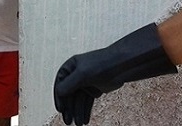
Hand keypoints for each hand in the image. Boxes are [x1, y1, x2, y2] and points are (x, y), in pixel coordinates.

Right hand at [53, 24, 176, 124]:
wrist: (122, 65)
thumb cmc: (103, 63)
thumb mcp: (82, 73)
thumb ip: (69, 83)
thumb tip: (59, 93)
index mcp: (70, 67)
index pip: (60, 84)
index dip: (59, 98)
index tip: (61, 110)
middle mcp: (76, 75)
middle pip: (69, 95)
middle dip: (69, 109)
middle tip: (68, 121)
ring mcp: (85, 82)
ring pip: (78, 100)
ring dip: (77, 112)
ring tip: (78, 124)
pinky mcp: (94, 89)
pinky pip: (87, 102)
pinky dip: (85, 111)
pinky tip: (85, 120)